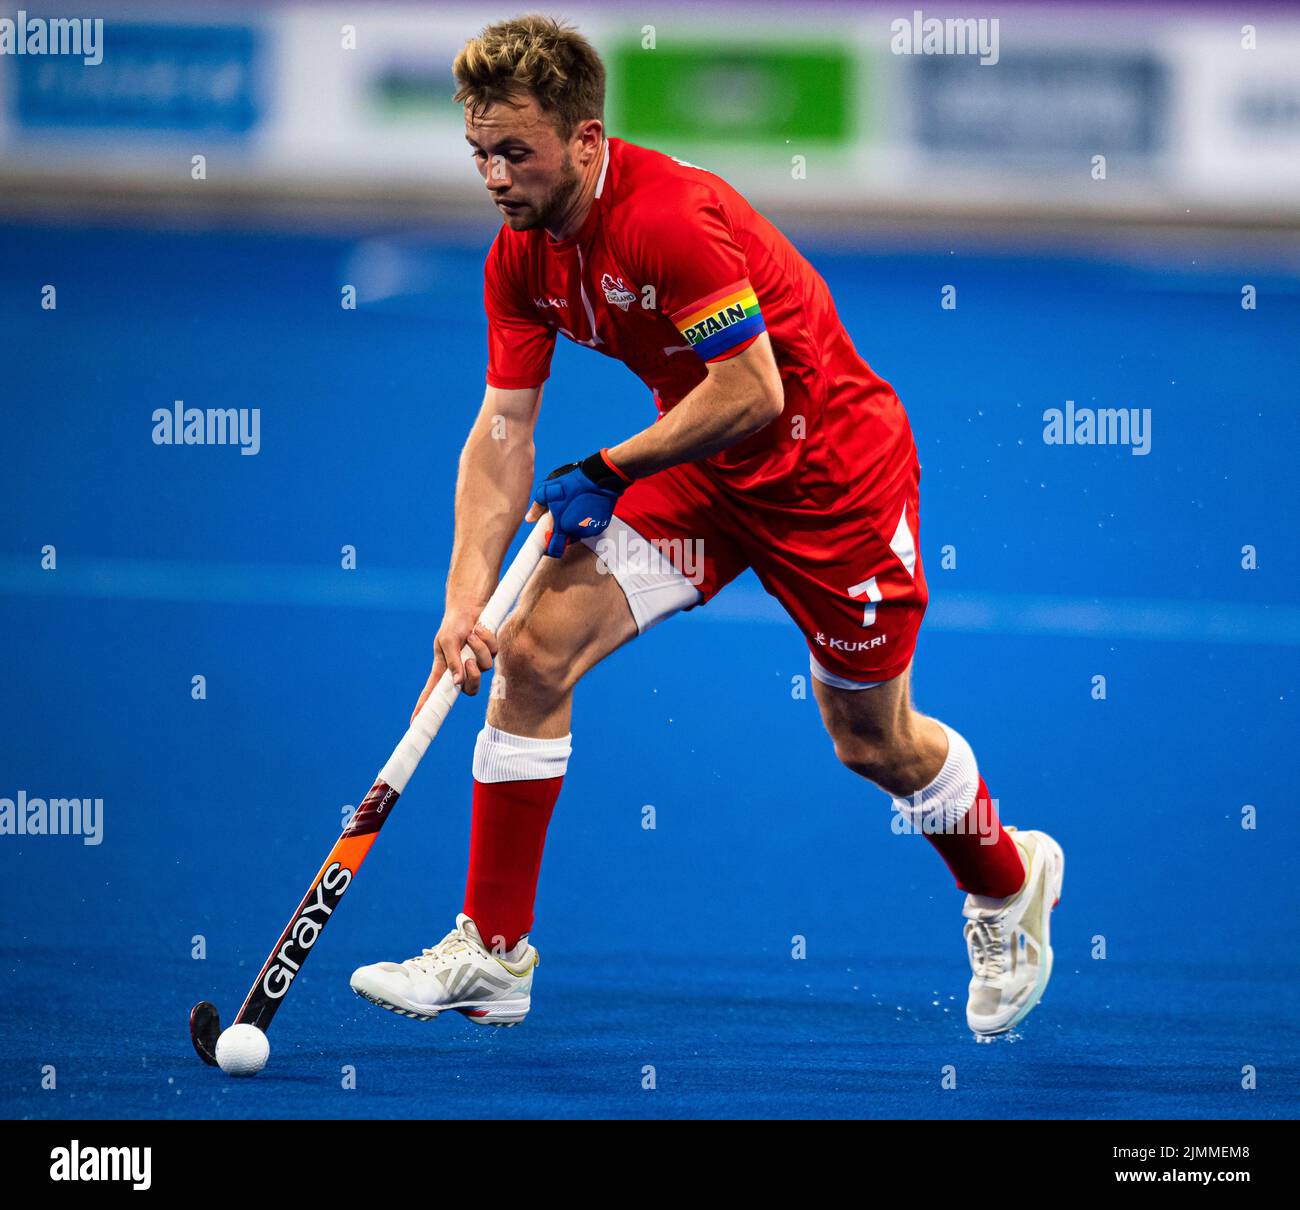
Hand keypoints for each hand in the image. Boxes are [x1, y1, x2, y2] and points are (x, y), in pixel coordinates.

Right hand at [410, 606, 498, 722]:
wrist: (470, 607)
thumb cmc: (453, 624)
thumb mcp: (448, 641)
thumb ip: (452, 662)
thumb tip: (457, 682)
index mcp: (444, 669)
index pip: (432, 693)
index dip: (424, 708)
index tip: (415, 723)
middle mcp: (460, 669)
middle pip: (470, 689)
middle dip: (473, 677)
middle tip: (469, 661)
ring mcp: (476, 662)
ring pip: (485, 668)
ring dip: (479, 649)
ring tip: (471, 634)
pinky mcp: (489, 653)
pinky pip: (493, 653)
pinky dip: (487, 639)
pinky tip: (479, 629)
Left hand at [531, 449, 631, 557]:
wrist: (598, 477)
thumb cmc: (573, 483)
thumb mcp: (548, 491)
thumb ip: (537, 507)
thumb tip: (529, 519)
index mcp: (562, 526)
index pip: (554, 549)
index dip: (550, 549)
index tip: (548, 544)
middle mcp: (577, 531)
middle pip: (566, 539)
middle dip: (563, 530)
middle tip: (563, 514)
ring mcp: (590, 529)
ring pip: (578, 533)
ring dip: (574, 526)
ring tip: (574, 509)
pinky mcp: (600, 525)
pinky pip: (589, 527)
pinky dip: (586, 522)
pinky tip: (584, 509)